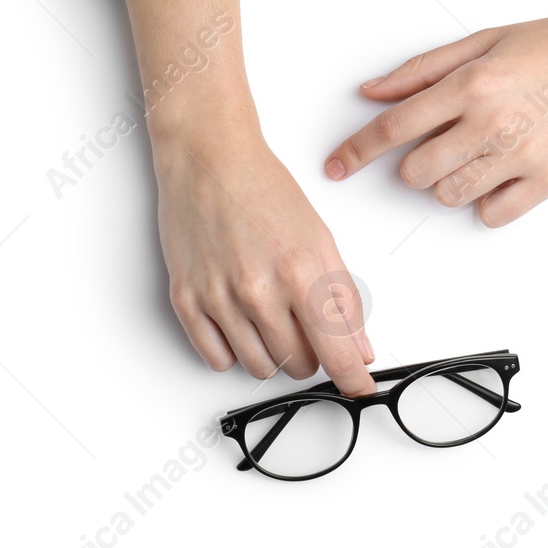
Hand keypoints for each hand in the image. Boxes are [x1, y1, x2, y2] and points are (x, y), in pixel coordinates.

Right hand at [154, 125, 376, 394]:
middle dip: (312, 353)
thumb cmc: (265, 191)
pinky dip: (234, 352)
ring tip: (272, 317)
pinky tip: (241, 323)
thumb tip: (359, 348)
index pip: (335, 352)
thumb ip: (342, 299)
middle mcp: (259, 290)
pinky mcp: (186, 300)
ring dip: (274, 354)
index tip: (360, 388)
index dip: (353, 379)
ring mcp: (218, 297)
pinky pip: (216, 359)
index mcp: (301, 272)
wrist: (209, 159)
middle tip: (306, 323)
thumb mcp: (320, 239)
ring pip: (259, 367)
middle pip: (298, 363)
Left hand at [324, 0, 547, 225]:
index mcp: (472, 84)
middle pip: (415, 173)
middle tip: (437, 143)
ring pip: (450, 195)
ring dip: (448, 180)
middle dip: (412, 163)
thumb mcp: (483, 41)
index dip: (356, 150)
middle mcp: (493, 124)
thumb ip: (422, 70)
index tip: (336, 166)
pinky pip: (492, 214)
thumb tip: (372, 91)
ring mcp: (522, 156)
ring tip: (476, 151)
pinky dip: (485, 200)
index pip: (393, 128)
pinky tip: (497, 173)